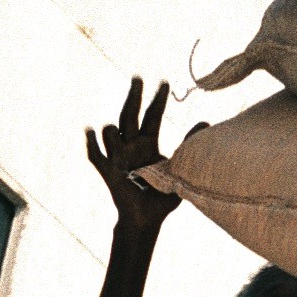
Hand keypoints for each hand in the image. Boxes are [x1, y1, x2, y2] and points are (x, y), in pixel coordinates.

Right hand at [89, 80, 179, 223]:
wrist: (147, 219)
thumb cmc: (162, 195)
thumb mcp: (179, 168)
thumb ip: (188, 145)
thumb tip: (205, 122)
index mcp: (148, 144)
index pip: (152, 116)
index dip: (157, 100)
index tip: (164, 81)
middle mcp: (131, 147)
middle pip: (130, 116)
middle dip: (134, 97)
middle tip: (138, 77)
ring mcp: (117, 158)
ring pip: (113, 134)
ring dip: (114, 130)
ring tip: (113, 128)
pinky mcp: (108, 172)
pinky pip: (96, 156)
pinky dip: (92, 144)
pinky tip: (91, 130)